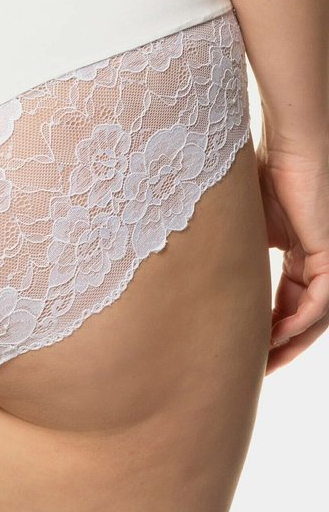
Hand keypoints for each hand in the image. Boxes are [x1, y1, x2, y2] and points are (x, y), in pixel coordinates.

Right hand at [256, 137, 328, 374]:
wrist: (285, 142)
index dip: (266, 327)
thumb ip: (233, 250)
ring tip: (261, 362)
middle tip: (251, 369)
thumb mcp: (241, 222)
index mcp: (300, 250)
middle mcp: (318, 258)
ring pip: (314, 315)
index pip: (288, 300)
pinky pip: (320, 302)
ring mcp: (328, 257)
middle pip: (302, 315)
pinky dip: (298, 323)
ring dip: (289, 342)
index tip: (240, 348)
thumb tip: (196, 274)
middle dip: (278, 345)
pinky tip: (275, 337)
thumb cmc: (256, 168)